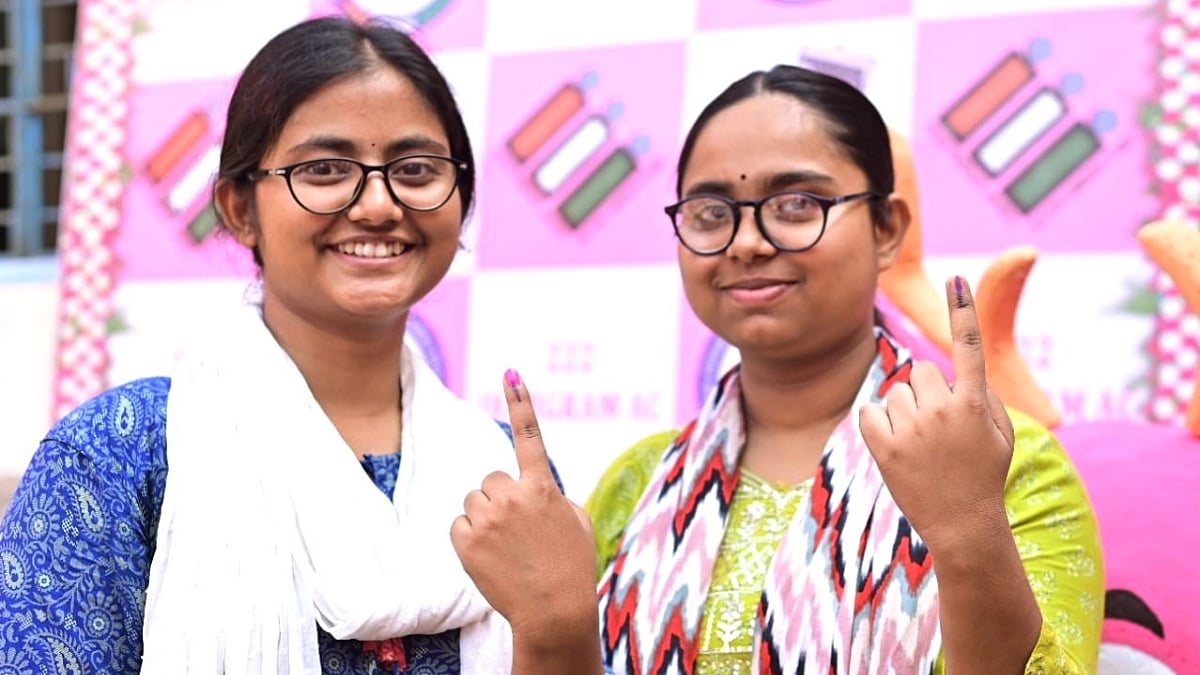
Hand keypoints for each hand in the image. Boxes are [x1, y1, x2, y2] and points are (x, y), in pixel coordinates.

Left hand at [450, 368, 598, 651]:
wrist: (553, 611)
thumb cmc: (570, 567)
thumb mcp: (575, 522)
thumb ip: (550, 495)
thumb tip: (529, 489)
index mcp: (543, 486)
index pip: (530, 435)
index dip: (521, 401)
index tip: (510, 372)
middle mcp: (513, 496)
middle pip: (492, 479)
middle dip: (500, 499)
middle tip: (517, 531)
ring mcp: (487, 518)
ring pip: (473, 501)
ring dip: (484, 518)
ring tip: (506, 549)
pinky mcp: (465, 541)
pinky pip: (459, 526)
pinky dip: (470, 540)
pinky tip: (490, 558)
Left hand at [859, 276, 1015, 553]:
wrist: (963, 525)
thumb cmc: (983, 476)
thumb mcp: (1001, 434)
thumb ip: (983, 395)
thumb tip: (958, 369)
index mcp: (974, 403)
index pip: (969, 347)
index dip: (963, 310)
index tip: (957, 278)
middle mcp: (943, 410)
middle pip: (921, 372)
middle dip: (927, 392)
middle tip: (939, 429)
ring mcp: (913, 429)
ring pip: (895, 393)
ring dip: (904, 412)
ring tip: (921, 446)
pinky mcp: (885, 447)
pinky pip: (869, 412)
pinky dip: (877, 424)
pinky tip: (894, 447)